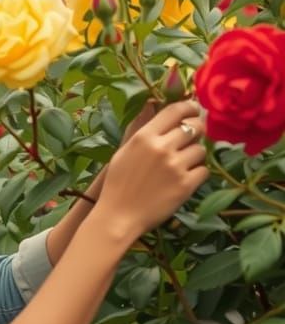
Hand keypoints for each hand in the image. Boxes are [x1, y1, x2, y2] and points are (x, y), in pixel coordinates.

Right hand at [96, 99, 208, 239]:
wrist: (118, 217)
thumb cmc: (118, 184)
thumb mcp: (125, 151)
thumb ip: (144, 131)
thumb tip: (156, 106)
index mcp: (144, 137)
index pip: (175, 110)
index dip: (189, 107)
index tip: (194, 109)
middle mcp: (161, 148)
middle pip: (195, 127)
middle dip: (198, 130)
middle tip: (193, 138)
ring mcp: (175, 167)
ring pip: (201, 150)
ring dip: (195, 156)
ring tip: (182, 165)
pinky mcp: (185, 185)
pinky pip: (204, 171)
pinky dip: (197, 174)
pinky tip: (184, 179)